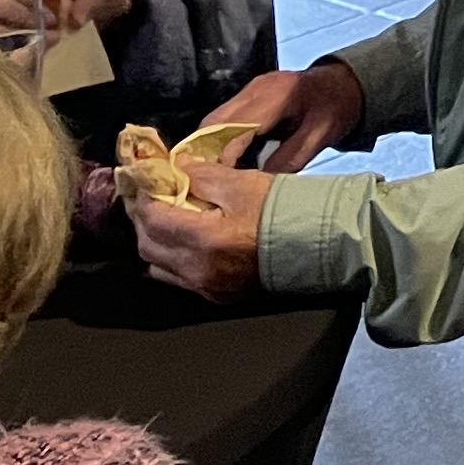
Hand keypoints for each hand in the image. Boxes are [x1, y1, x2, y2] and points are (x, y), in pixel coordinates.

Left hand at [128, 164, 269, 299]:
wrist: (318, 243)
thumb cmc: (282, 209)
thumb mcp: (242, 183)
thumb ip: (202, 176)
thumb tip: (176, 168)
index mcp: (202, 239)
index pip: (152, 219)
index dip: (144, 197)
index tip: (148, 181)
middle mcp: (197, 270)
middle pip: (147, 246)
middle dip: (144, 220)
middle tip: (152, 198)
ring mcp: (206, 287)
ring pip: (157, 267)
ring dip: (155, 243)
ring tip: (167, 221)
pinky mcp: (216, 296)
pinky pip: (178, 280)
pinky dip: (173, 260)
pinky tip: (186, 242)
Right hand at [199, 58, 366, 172]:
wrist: (344, 86)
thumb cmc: (335, 110)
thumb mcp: (318, 138)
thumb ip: (288, 160)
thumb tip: (255, 184)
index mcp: (278, 96)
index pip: (235, 127)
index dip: (221, 156)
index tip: (216, 182)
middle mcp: (257, 88)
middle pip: (215, 123)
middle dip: (206, 154)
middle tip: (206, 183)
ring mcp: (250, 89)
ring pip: (213, 121)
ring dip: (209, 148)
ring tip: (212, 176)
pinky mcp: (247, 95)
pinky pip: (222, 118)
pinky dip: (218, 140)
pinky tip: (225, 161)